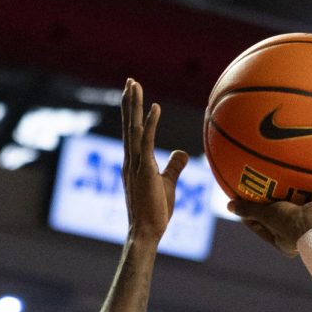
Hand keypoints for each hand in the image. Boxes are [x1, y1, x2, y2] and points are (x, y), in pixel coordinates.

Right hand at [121, 78, 188, 241]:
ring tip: (134, 84)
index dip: (132, 112)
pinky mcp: (144, 170)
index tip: (132, 93)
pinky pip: (146, 142)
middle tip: (130, 80)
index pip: (133, 132)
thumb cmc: (156, 212)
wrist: (146, 231)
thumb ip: (173, 166)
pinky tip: (155, 107)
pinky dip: (150, 124)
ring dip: (134, 105)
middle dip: (129, 101)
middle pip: (129, 125)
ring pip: (133, 128)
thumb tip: (182, 152)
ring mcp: (135, 164)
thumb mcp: (167, 184)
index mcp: (134, 162)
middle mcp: (130, 160)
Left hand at [227, 198, 311, 256]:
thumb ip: (250, 210)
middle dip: (283, 213)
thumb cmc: (293, 224)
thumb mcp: (269, 215)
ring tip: (308, 196)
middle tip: (274, 197)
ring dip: (311, 210)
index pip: (264, 228)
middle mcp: (301, 240)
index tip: (246, 204)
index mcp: (284, 242)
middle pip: (288, 224)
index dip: (253, 217)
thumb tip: (230, 206)